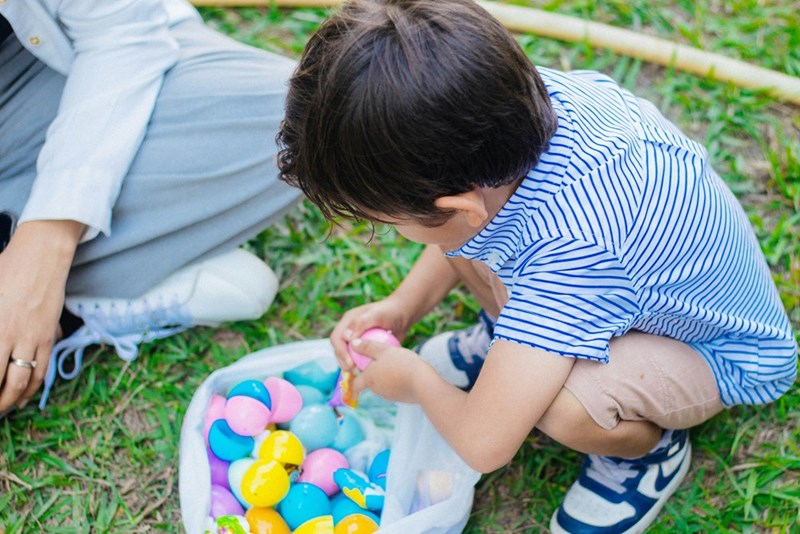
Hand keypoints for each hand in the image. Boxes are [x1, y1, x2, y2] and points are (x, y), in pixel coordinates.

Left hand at [0, 220, 83, 411]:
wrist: (43, 256)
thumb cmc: (6, 269)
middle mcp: (11, 336)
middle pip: (3, 382)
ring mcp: (33, 337)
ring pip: (24, 381)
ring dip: (11, 401)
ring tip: (2, 410)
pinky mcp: (48, 335)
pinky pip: (42, 369)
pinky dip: (33, 388)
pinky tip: (23, 397)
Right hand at [330, 296, 410, 370]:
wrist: (403, 314)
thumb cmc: (390, 311)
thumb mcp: (377, 314)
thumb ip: (361, 323)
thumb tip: (348, 338)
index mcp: (348, 322)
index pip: (337, 338)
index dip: (340, 351)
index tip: (350, 362)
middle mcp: (350, 331)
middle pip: (339, 349)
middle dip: (343, 361)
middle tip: (353, 370)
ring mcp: (357, 340)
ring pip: (347, 356)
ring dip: (350, 366)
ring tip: (359, 373)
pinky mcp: (365, 348)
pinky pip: (359, 359)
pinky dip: (361, 366)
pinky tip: (368, 373)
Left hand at [350, 337, 432, 403]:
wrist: (423, 382)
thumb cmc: (402, 363)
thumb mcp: (384, 350)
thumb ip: (367, 347)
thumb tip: (353, 343)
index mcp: (370, 379)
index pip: (356, 384)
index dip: (356, 377)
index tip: (360, 369)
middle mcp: (377, 391)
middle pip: (370, 383)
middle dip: (373, 374)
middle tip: (383, 360)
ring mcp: (390, 396)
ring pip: (383, 385)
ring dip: (386, 377)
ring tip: (396, 364)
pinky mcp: (402, 398)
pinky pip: (395, 389)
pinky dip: (397, 382)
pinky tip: (406, 372)